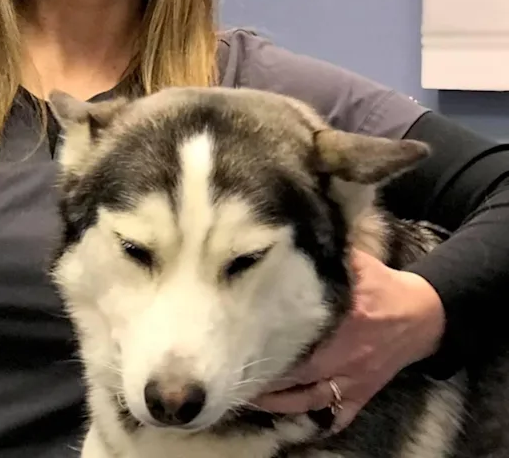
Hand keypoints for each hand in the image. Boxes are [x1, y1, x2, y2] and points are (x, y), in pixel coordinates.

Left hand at [252, 248, 445, 432]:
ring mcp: (354, 378)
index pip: (299, 334)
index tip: (240, 339)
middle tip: (234, 373)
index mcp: (343, 318)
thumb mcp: (356, 264)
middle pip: (298, 372)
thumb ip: (324, 256)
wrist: (423, 313)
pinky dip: (318, 421)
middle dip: (266, 376)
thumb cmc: (382, 285)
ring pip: (311, 399)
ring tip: (249, 398)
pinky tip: (293, 422)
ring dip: (280, 402)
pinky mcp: (363, 393)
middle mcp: (346, 354)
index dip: (268, 340)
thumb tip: (292, 234)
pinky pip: (340, 416)